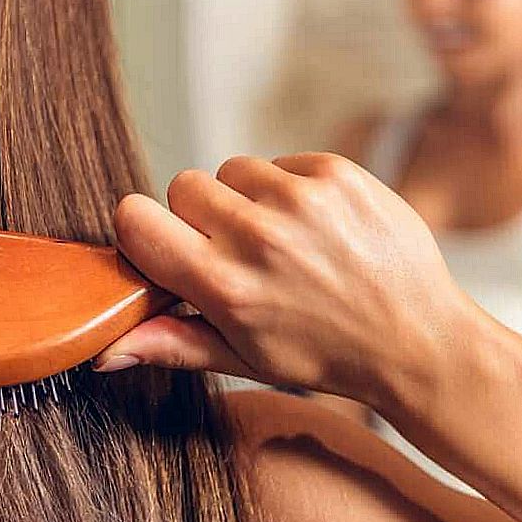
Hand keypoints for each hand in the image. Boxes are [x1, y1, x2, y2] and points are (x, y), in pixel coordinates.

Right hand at [93, 153, 471, 413]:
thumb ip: (172, 344)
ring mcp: (300, 199)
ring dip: (246, 199)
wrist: (418, 339)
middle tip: (237, 252)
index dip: (144, 229)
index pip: (135, 219)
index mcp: (224, 287)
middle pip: (182, 186)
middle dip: (200, 215)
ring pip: (231, 169)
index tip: (165, 244)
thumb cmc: (326, 355)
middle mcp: (258, 237)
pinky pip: (281, 162)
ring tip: (283, 241)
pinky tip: (316, 228)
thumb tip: (104, 350)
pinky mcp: (337, 173)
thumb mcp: (245, 360)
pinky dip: (290, 189)